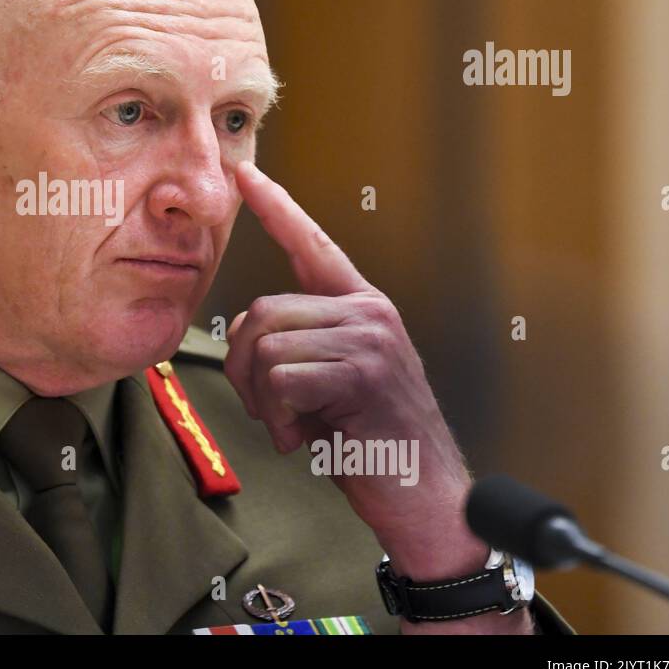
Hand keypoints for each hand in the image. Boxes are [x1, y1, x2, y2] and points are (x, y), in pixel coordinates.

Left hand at [225, 162, 526, 631]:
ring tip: (297, 427)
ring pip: (264, 348)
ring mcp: (370, 338)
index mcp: (362, 308)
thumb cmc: (371, 443)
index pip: (312, 245)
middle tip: (273, 412)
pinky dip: (280, 419)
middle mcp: (369, 312)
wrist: (425, 496)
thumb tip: (246, 330)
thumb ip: (296, 344)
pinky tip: (308, 440)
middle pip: (261, 314)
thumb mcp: (329, 382)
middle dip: (243, 371)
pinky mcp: (363, 371)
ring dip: (262, 401)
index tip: (245, 172)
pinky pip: (280, 379)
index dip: (276, 208)